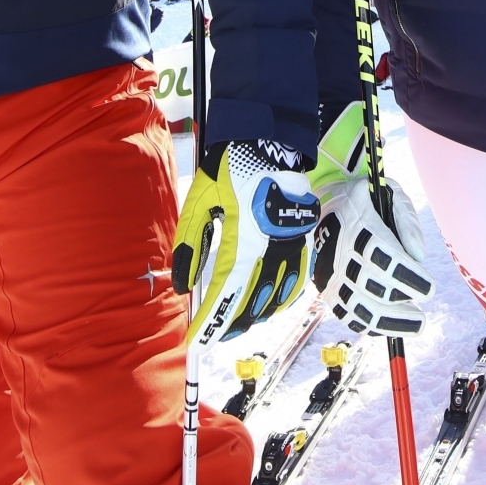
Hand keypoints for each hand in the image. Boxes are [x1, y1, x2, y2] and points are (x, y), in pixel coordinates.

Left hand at [173, 140, 318, 343]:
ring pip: (277, 295)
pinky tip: (267, 308)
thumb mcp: (199, 202)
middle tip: (209, 337)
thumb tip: (182, 286)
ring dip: (254, 316)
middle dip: (230, 324)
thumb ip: (190, 245)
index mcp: (244, 236)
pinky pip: (296, 280)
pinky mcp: (303, 240)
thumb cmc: (230, 170)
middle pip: (253, 299)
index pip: (226, 290)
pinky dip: (280, 300)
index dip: (212, 320)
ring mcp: (292, 244)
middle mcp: (273, 245)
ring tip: (233, 327)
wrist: (269, 143)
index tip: (196, 341)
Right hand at [307, 104, 433, 335]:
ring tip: (415, 324)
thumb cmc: (367, 200)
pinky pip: (347, 314)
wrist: (326, 203)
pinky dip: (370, 325)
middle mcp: (341, 252)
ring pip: (359, 307)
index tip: (429, 288)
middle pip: (371, 286)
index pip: (383, 257)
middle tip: (422, 312)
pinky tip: (390, 327)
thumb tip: (419, 255)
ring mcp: (332, 273)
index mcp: (358, 224)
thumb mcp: (389, 193)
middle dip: (401, 302)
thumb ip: (406, 220)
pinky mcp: (328, 289)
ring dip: (389, 322)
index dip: (407, 277)